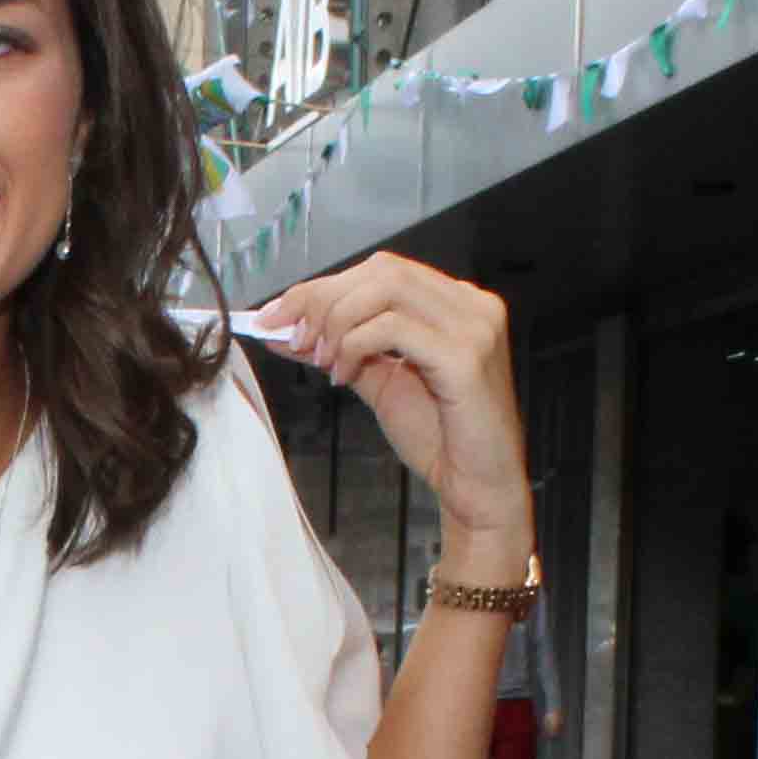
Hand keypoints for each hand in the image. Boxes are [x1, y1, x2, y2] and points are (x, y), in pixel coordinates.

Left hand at [257, 256, 527, 551]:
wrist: (479, 487)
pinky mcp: (466, 357)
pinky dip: (356, 345)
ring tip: (322, 360)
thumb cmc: (440, 438)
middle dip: (323, 299)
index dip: (323, 287)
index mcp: (455, 303)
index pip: (381, 271)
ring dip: (338, 321)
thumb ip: (341, 349)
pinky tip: (345, 377)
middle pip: (381, 271)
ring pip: (386, 289)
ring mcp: (473, 327)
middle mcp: (470, 304)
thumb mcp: (380, 382)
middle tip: (293, 337)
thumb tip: (286, 331)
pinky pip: (394, 328)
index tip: (278, 315)